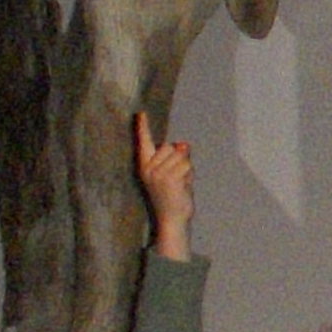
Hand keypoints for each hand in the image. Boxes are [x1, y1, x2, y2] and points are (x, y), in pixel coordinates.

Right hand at [134, 113, 193, 262]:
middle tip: (175, 178)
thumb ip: (176, 157)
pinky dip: (189, 174)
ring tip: (179, 183)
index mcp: (145, 167)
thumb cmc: (172, 196)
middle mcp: (149, 169)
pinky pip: (187, 165)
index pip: (144, 143)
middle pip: (170, 147)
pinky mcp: (170, 179)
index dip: (143, 128)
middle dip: (179, 158)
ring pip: (181, 155)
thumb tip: (184, 144)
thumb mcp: (172, 174)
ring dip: (186, 168)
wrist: (171, 218)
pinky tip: (183, 186)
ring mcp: (159, 174)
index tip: (141, 113)